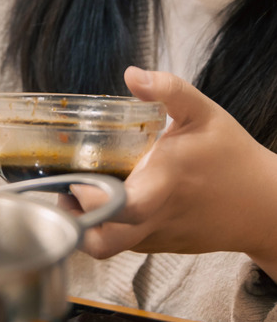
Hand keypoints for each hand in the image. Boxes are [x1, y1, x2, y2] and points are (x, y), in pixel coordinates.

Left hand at [70, 67, 276, 278]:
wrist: (266, 206)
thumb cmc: (232, 156)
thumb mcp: (204, 114)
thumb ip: (169, 90)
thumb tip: (132, 74)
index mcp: (163, 184)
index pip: (115, 207)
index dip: (86, 197)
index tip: (77, 176)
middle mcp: (154, 218)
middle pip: (101, 244)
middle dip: (73, 221)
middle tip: (66, 190)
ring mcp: (154, 238)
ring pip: (105, 246)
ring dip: (85, 223)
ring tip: (81, 192)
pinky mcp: (156, 247)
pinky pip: (121, 241)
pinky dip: (106, 225)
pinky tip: (108, 199)